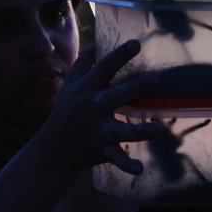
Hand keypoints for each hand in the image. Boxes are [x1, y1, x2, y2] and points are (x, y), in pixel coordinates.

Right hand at [45, 40, 165, 173]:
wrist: (54, 147)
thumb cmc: (66, 111)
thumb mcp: (70, 85)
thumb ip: (83, 63)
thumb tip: (96, 43)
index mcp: (87, 89)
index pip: (104, 68)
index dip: (120, 55)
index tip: (136, 44)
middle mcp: (93, 108)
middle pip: (115, 97)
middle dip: (135, 89)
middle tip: (154, 81)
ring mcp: (98, 130)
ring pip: (121, 131)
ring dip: (140, 131)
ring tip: (158, 129)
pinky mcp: (102, 149)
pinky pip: (116, 159)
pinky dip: (127, 165)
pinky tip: (139, 168)